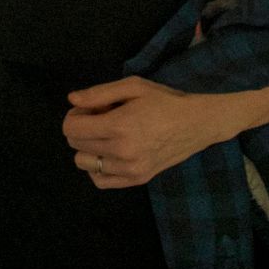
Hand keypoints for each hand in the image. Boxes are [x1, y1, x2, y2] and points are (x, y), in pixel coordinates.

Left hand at [62, 76, 226, 189]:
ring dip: (87, 148)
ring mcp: (130, 169)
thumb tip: (72, 100)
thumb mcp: (133, 86)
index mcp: (119, 126)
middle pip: (75, 144)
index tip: (89, 109)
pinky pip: (100, 181)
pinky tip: (108, 154)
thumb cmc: (165, 101)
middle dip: (81, 128)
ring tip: (106, 136)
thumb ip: (99, 93)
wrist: (197, 124)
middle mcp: (122, 152)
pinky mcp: (138, 179)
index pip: (71, 129)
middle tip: (101, 119)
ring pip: (84, 163)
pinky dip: (97, 168)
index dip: (74, 115)